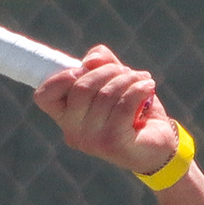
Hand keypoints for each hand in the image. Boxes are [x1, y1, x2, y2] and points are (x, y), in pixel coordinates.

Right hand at [35, 47, 181, 177]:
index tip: (85, 69)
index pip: (44, 96)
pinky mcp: (112, 144)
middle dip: (107, 71)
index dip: (61, 76)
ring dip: (128, 79)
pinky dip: (139, 89)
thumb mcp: (114, 79)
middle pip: (80, 87)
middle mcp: (73, 132)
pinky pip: (124, 105)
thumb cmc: (133, 108)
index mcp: (66, 117)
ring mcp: (91, 141)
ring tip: (142, 80)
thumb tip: (90, 60)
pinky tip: (148, 86)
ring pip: (106, 94)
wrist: (159, 142)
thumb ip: (100, 62)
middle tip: (126, 72)